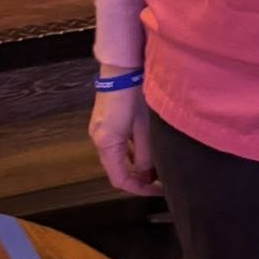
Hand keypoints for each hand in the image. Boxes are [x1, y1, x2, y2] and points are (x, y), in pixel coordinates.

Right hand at [88, 74, 162, 196]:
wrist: (122, 68)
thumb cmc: (135, 96)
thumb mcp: (145, 127)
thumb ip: (145, 154)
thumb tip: (147, 174)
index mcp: (106, 144)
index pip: (119, 179)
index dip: (139, 189)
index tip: (158, 190)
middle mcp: (98, 140)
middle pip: (116, 170)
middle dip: (138, 178)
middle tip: (160, 180)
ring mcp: (99, 130)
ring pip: (116, 158)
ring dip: (134, 165)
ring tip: (156, 167)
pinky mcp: (104, 122)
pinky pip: (116, 145)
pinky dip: (129, 152)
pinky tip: (146, 150)